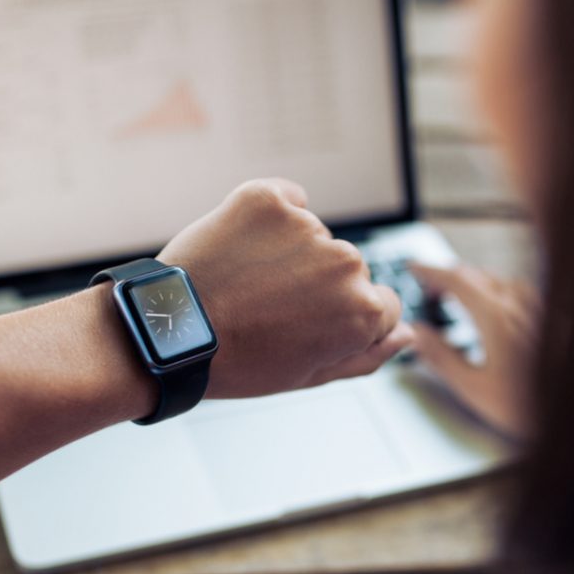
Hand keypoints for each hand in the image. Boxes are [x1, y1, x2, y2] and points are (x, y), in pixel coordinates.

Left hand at [159, 178, 412, 397]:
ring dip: (289, 253)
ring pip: (314, 236)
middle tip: (267, 309)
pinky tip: (242, 247)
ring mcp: (307, 227)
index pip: (381, 305)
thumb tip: (405, 335)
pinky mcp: (267, 199)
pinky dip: (269, 217)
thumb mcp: (308, 375)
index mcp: (362, 311)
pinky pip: (286, 199)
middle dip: (317, 285)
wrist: (168, 332)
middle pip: (348, 269)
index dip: (341, 319)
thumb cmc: (237, 362)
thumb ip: (367, 355)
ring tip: (245, 283)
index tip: (305, 325)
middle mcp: (345, 264)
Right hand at [410, 263, 539, 438]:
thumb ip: (441, 357)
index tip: (414, 268)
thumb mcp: (473, 387)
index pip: (457, 281)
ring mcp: (539, 311)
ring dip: (475, 282)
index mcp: (496, 318)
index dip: (431, 271)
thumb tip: (418, 334)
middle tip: (431, 288)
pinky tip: (499, 307)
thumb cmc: (528, 407)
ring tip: (460, 296)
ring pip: (501, 281)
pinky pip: (521, 293)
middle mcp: (519, 307)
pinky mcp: (552, 321)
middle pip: (478, 276)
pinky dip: (499, 291)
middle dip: (450, 276)